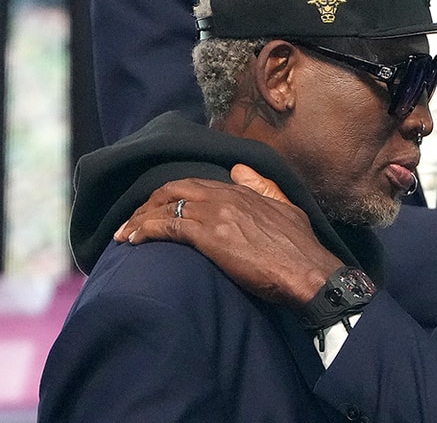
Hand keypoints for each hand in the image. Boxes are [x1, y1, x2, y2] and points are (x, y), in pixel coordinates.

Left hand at [113, 164, 340, 306]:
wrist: (307, 271)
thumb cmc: (300, 249)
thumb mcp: (287, 209)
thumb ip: (263, 187)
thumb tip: (241, 169)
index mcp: (243, 191)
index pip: (197, 184)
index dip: (173, 196)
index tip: (160, 209)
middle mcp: (226, 196)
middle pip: (175, 189)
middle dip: (150, 203)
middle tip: (135, 221)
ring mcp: (216, 214)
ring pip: (166, 207)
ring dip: (140, 220)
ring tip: (125, 234)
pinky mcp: (208, 235)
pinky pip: (166, 227)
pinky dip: (145, 230)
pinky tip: (133, 241)